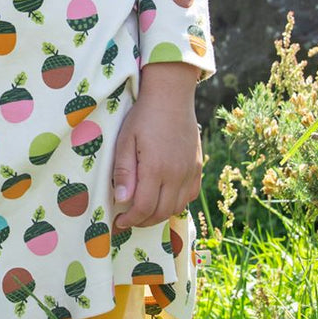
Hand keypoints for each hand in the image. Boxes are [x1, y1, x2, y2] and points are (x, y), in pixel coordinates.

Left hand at [111, 63, 201, 227]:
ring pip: (177, 206)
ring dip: (160, 214)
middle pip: (162, 212)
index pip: (144, 207)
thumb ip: (124, 171)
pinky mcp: (198, 166)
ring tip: (144, 211)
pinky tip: (165, 199)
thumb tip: (122, 200)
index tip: (119, 221)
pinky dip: (177, 203)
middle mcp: (177, 174)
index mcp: (156, 168)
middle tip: (129, 220)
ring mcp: (190, 171)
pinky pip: (190, 195)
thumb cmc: (143, 116)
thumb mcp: (126, 140)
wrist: (171, 96)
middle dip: (143, 221)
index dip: (131, 219)